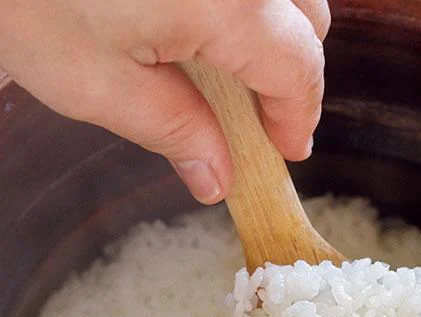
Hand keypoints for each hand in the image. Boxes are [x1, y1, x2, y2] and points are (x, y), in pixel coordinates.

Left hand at [0, 0, 329, 203]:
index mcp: (227, 1)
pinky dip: (242, 2)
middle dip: (291, 71)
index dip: (297, 117)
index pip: (298, 69)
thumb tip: (217, 177)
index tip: (284, 151)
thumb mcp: (92, 82)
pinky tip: (195, 18)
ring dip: (271, 28)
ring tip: (223, 65)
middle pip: (308, 18)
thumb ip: (170, 130)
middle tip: (253, 114)